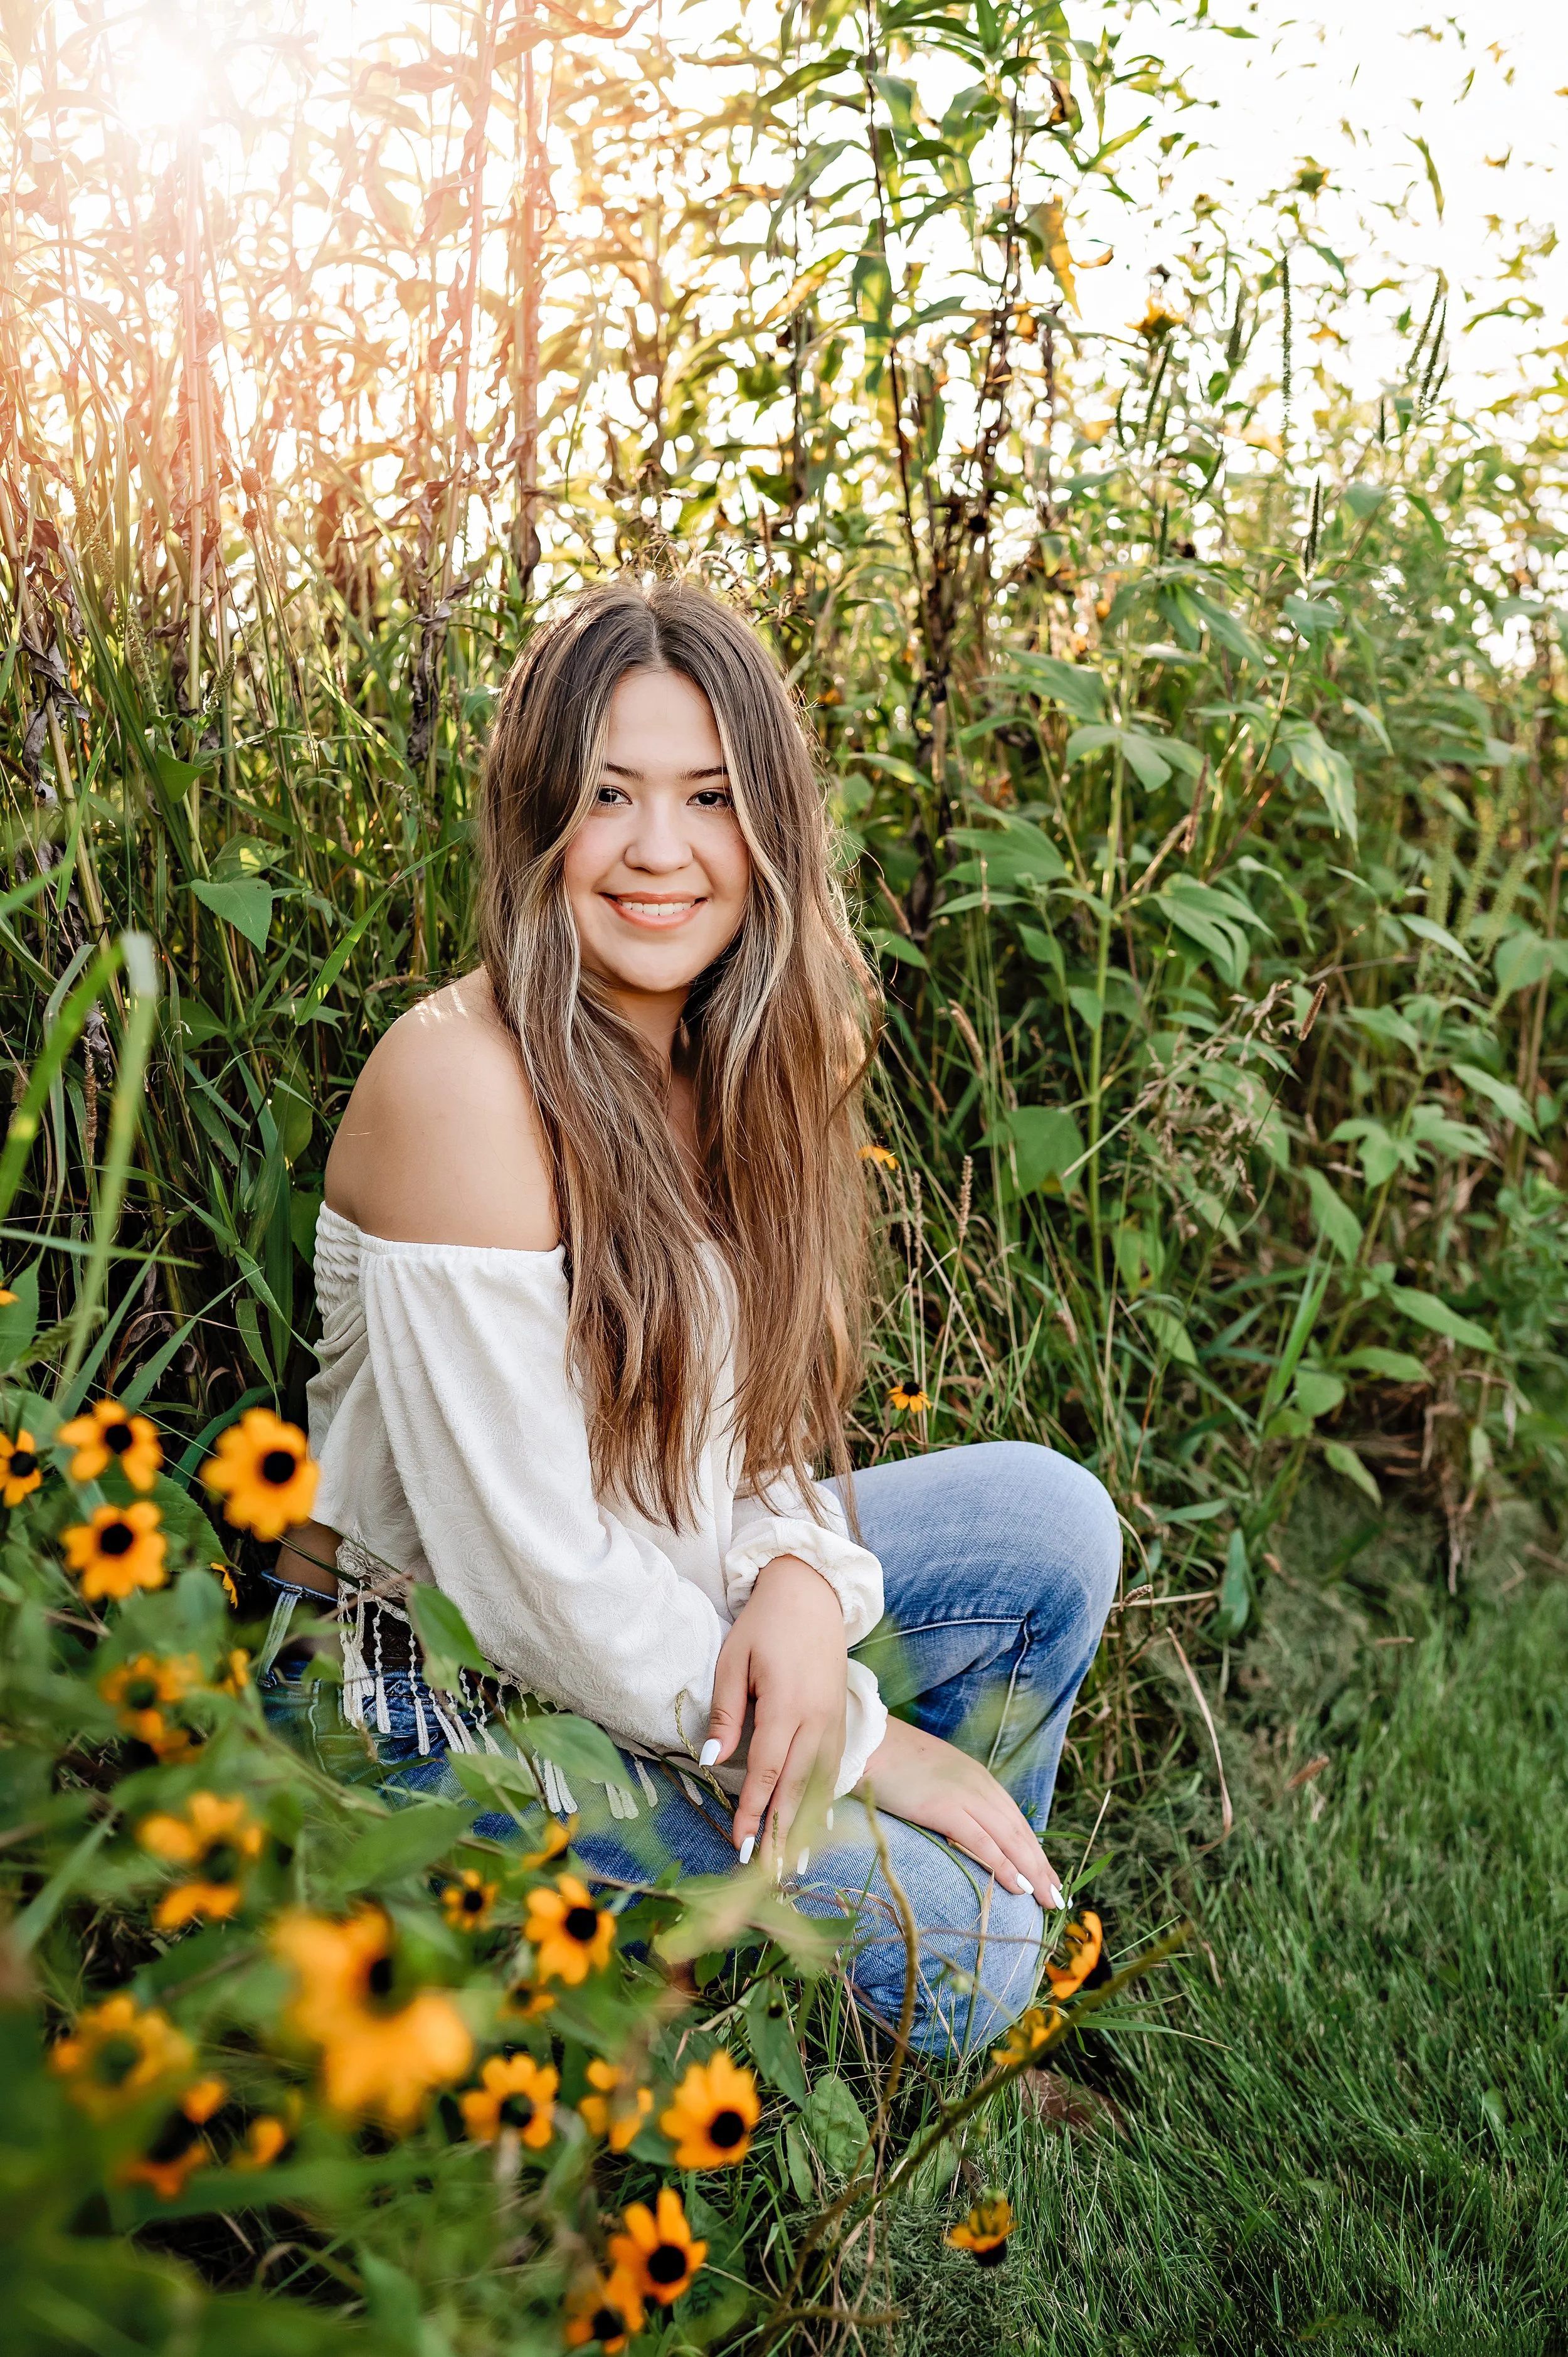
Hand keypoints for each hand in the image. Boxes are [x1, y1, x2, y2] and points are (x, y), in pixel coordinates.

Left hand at [704, 1556, 847, 1868]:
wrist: (813, 1592)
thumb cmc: (765, 1625)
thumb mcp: (734, 1662)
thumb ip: (726, 1714)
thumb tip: (712, 1762)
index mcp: (788, 1706)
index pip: (767, 1772)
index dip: (754, 1813)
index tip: (740, 1845)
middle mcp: (818, 1719)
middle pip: (798, 1787)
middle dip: (783, 1833)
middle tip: (770, 1874)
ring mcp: (835, 1719)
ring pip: (822, 1783)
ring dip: (808, 1824)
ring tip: (797, 1863)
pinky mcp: (841, 1716)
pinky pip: (834, 1767)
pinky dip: (824, 1798)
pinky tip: (816, 1822)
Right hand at [861, 1715, 1064, 1910]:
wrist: (868, 1742)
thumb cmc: (894, 1761)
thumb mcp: (935, 1775)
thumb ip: (953, 1796)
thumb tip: (961, 1824)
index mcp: (978, 1778)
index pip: (1015, 1820)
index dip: (1034, 1850)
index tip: (1048, 1875)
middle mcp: (979, 1786)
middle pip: (1019, 1832)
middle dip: (1041, 1866)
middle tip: (1058, 1897)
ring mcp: (964, 1796)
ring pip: (1009, 1839)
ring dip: (1032, 1871)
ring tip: (1047, 1898)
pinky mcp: (945, 1808)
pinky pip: (982, 1842)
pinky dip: (1003, 1865)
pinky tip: (1018, 1886)